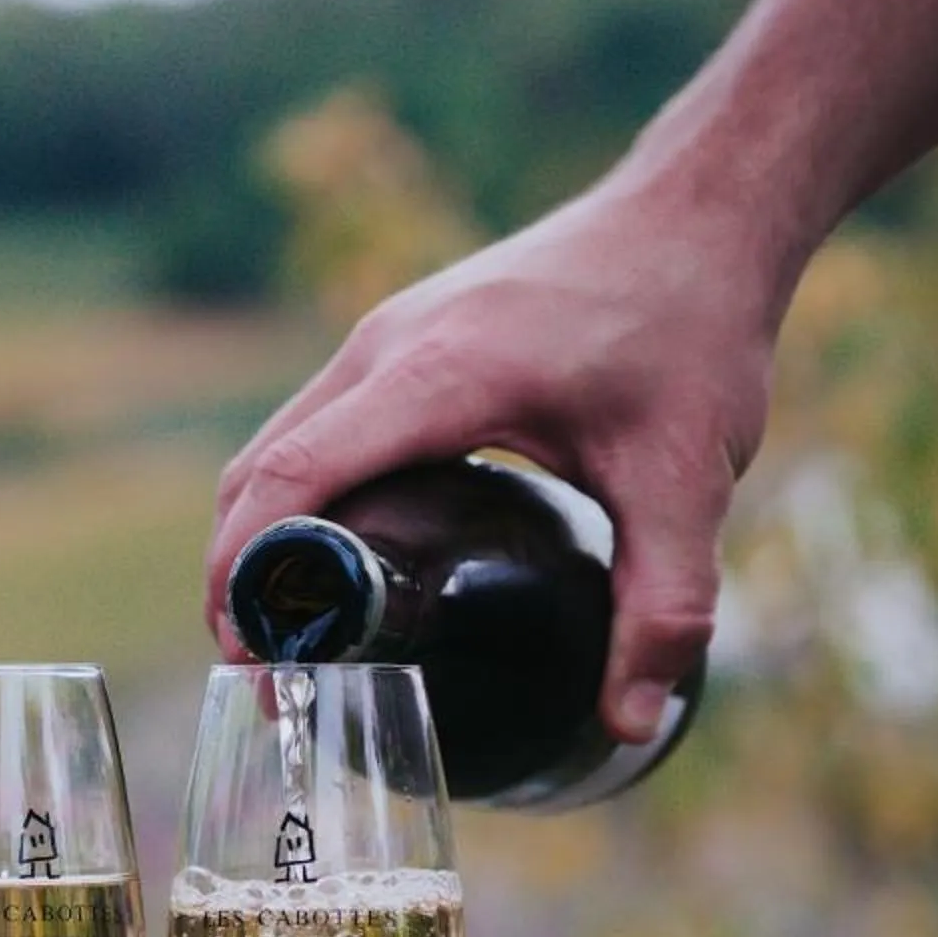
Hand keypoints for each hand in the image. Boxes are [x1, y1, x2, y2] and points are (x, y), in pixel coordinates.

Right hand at [202, 176, 792, 742]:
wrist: (697, 213)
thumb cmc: (691, 330)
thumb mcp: (687, 477)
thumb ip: (663, 603)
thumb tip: (631, 723)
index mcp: (437, 377)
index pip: (294, 476)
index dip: (248, 573)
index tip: (247, 657)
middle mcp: (386, 348)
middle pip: (259, 469)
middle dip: (240, 577)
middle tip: (266, 675)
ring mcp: (384, 337)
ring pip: (277, 445)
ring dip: (262, 537)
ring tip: (291, 634)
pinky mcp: (400, 340)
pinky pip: (316, 427)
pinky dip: (297, 500)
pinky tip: (340, 561)